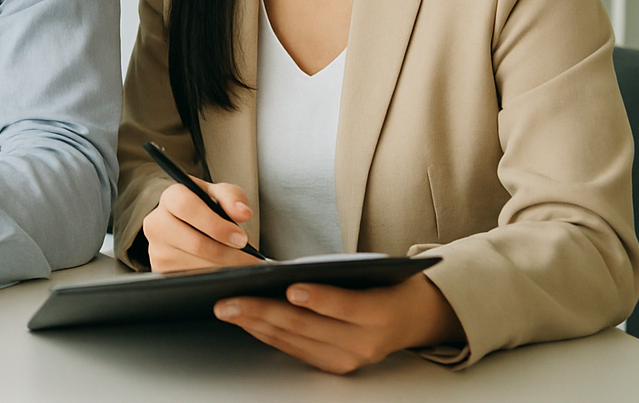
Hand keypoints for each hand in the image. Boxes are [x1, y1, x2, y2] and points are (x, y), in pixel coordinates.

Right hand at [142, 178, 259, 270]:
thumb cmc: (205, 208)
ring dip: (224, 268)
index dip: (216, 225)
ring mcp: (157, 249)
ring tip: (240, 263)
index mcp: (170, 197)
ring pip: (197, 266)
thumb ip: (233, 198)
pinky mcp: (161, 270)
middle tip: (250, 258)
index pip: (187, 208)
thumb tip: (243, 213)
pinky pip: (193, 279)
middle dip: (228, 254)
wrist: (185, 223)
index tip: (240, 238)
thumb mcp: (219, 195)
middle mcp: (157, 223)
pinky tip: (223, 269)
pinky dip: (214, 278)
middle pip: (195, 243)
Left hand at [214, 274, 462, 372]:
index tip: (290, 286)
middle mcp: (364, 343)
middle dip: (262, 312)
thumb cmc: (385, 284)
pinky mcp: (335, 367)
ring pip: (294, 340)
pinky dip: (267, 334)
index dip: (318, 298)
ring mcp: (348, 359)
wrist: (412, 318)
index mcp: (379, 313)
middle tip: (228, 300)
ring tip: (226, 308)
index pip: (346, 306)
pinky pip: (293, 350)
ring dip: (255, 324)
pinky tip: (245, 320)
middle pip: (307, 326)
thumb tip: (283, 271)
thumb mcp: (373, 271)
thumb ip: (336, 274)